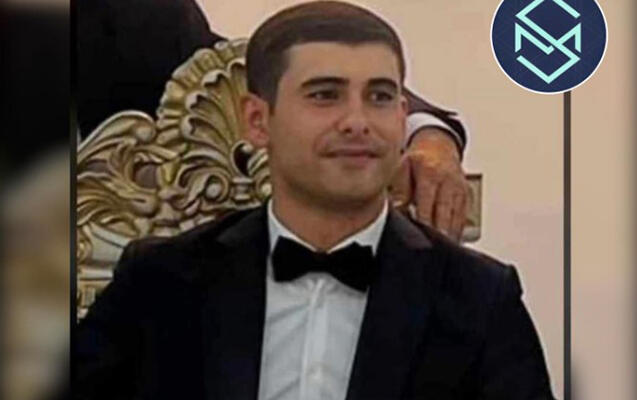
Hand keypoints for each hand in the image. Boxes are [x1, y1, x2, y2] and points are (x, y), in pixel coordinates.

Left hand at [390, 127, 469, 241]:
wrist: (439, 147)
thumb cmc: (418, 159)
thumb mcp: (403, 167)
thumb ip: (399, 189)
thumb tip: (397, 209)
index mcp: (431, 173)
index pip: (428, 203)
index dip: (424, 222)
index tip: (418, 237)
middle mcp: (449, 182)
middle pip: (444, 215)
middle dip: (438, 235)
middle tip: (430, 252)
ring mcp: (460, 190)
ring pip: (455, 220)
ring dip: (447, 236)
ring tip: (438, 252)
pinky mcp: (466, 197)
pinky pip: (462, 219)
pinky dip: (455, 232)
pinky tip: (447, 245)